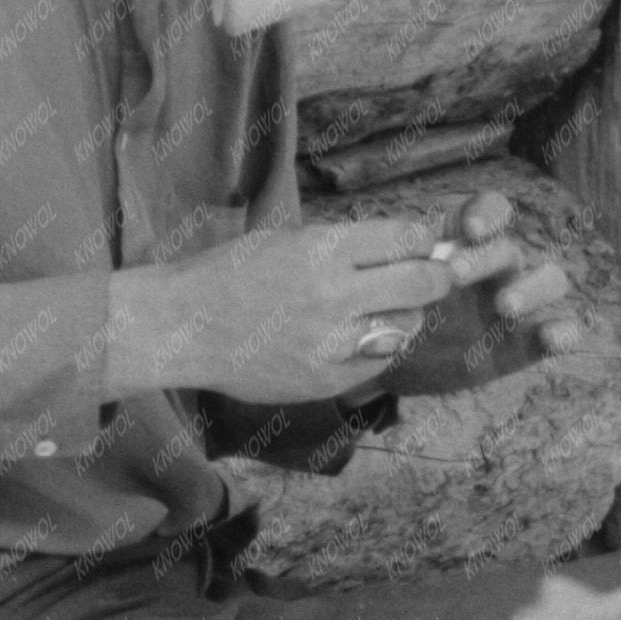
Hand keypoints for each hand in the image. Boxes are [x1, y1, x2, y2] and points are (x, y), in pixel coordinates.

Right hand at [105, 217, 458, 402]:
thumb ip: (344, 245)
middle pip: (424, 283)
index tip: (421, 244)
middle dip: (436, 276)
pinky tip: (358, 335)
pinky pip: (382, 360)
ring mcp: (334, 343)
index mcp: (323, 251)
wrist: (184, 328)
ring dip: (407, 314)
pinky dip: (380, 345)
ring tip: (384, 308)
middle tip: (432, 275)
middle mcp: (336, 296)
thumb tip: (405, 245)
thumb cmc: (231, 273)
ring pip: (409, 326)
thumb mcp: (288, 240)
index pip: (407, 239)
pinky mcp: (329, 380)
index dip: (423, 241)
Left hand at [386, 187, 584, 396]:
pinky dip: (563, 331)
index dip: (488, 214)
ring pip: (550, 280)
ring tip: (504, 307)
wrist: (388, 359)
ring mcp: (516, 303)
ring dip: (533, 288)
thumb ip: (395, 265)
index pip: (492, 211)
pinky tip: (555, 337)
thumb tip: (389, 251)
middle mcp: (497, 267)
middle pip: (510, 249)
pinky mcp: (524, 343)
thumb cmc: (389, 308)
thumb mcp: (385, 281)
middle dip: (487, 258)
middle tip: (455, 275)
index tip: (468, 229)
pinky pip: (557, 330)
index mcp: (468, 243)